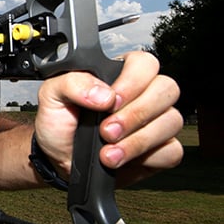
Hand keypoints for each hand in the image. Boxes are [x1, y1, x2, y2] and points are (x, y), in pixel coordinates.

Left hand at [34, 51, 182, 187]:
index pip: (144, 63)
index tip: (110, 102)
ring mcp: (154, 121)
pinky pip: (173, 150)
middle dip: (136, 113)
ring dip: (139, 140)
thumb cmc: (58, 122)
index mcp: (118, 74)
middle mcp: (142, 93)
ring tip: (108, 153)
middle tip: (107, 131)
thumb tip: (104, 95)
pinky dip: (149, 157)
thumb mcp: (52, 95)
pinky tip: (122, 160)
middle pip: (166, 89)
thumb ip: (72, 83)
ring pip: (171, 121)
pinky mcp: (159, 149)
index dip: (133, 81)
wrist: (57, 158)